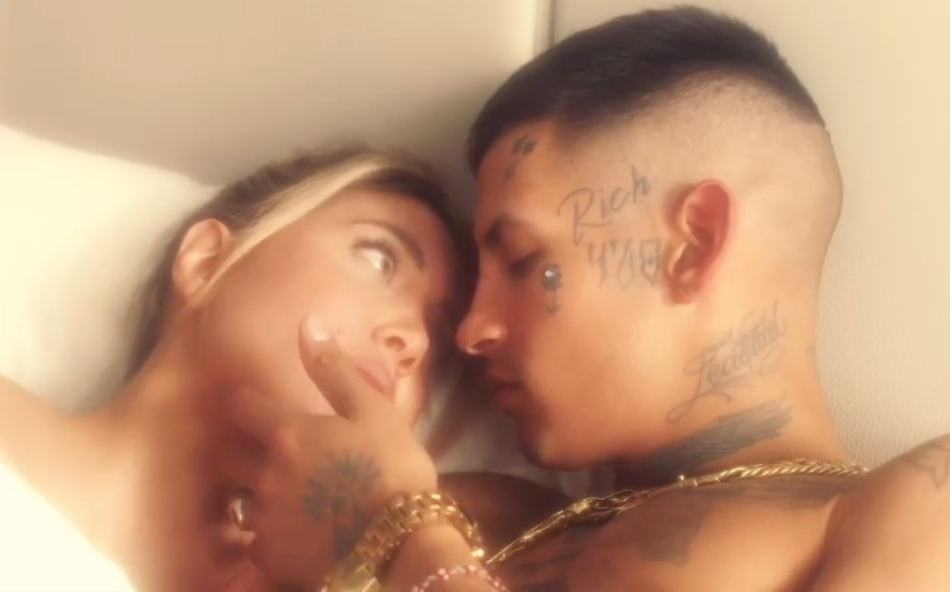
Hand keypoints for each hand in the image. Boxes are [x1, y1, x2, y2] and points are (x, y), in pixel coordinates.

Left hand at [224, 316, 438, 588]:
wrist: (402, 544)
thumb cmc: (393, 469)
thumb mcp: (373, 410)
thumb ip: (335, 369)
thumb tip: (307, 322)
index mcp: (288, 431)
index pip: (244, 405)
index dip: (247, 402)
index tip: (254, 404)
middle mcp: (266, 471)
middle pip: (234, 454)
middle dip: (246, 452)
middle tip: (277, 457)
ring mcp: (265, 517)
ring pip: (248, 498)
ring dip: (263, 495)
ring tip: (294, 499)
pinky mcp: (270, 555)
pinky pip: (258, 539)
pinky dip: (274, 534)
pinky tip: (300, 533)